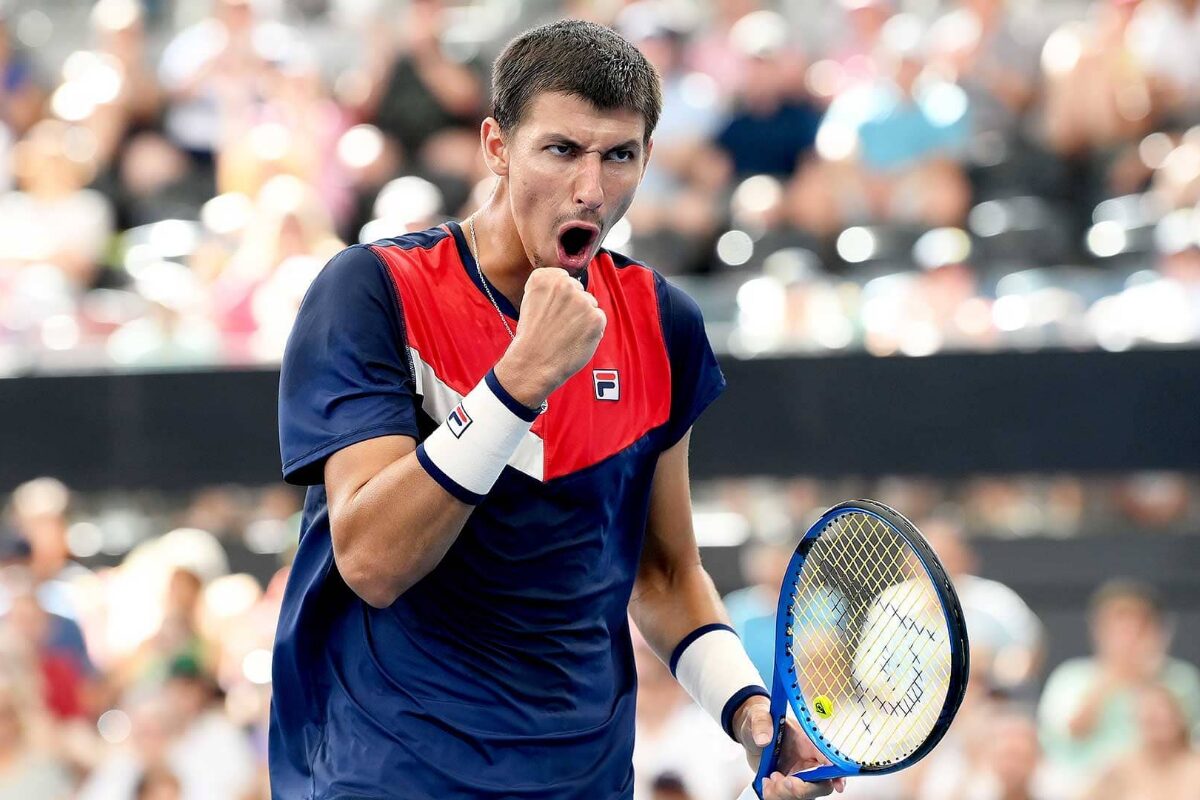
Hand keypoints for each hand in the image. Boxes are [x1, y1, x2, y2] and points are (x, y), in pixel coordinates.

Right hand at [494, 268, 604, 407]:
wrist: (533, 363)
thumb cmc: (531, 337)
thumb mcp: (530, 302)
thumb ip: (548, 289)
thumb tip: (568, 285)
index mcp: (544, 277)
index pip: (563, 278)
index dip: (560, 298)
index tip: (552, 311)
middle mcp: (564, 284)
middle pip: (579, 291)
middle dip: (573, 306)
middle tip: (559, 325)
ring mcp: (582, 300)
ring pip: (590, 305)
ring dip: (583, 318)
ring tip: (566, 334)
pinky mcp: (596, 317)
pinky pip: (600, 319)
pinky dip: (592, 330)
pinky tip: (576, 340)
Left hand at [733, 696, 846, 799]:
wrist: (750, 733)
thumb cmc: (761, 722)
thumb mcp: (758, 717)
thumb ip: (762, 723)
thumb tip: (763, 739)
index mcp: (808, 744)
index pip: (829, 760)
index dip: (837, 774)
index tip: (837, 785)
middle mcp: (807, 763)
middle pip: (819, 785)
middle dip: (802, 789)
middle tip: (784, 781)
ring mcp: (798, 777)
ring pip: (802, 797)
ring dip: (785, 793)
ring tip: (770, 779)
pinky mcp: (786, 786)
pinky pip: (785, 799)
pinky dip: (774, 796)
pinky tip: (766, 783)